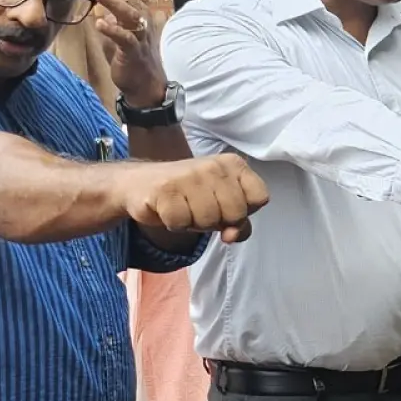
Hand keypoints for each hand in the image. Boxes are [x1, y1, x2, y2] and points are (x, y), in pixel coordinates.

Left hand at [78, 0, 166, 106]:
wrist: (145, 84)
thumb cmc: (130, 55)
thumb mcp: (120, 27)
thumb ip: (113, 9)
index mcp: (137, 12)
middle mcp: (141, 20)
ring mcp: (140, 36)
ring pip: (129, 14)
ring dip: (113, 2)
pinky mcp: (135, 52)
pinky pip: (126, 38)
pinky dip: (114, 30)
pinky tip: (100, 23)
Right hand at [122, 152, 268, 242]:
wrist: (140, 183)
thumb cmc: (188, 196)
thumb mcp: (222, 206)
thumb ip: (239, 223)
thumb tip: (232, 236)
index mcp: (233, 164)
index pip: (260, 197)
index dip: (244, 211)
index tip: (225, 204)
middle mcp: (214, 165)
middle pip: (236, 214)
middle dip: (218, 221)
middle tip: (199, 208)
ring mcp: (189, 176)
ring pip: (209, 221)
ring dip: (194, 223)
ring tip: (184, 207)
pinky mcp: (165, 189)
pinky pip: (182, 224)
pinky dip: (175, 224)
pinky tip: (168, 209)